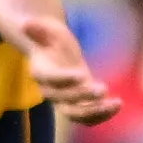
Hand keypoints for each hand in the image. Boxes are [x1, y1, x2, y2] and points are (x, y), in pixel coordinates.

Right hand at [3, 12, 116, 127]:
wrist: (56, 53)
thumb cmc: (50, 40)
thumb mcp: (46, 30)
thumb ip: (38, 28)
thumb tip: (25, 24)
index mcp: (41, 72)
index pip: (50, 79)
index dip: (64, 79)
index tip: (82, 75)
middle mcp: (50, 91)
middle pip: (64, 100)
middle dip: (83, 96)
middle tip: (103, 88)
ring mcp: (64, 101)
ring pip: (76, 114)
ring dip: (96, 112)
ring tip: (115, 103)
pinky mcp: (77, 105)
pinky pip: (87, 118)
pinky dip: (102, 115)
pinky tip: (117, 105)